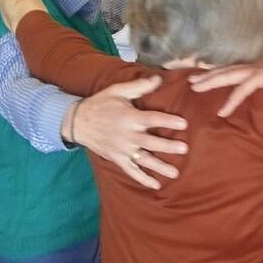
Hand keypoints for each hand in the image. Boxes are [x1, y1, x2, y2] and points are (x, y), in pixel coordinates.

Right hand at [68, 76, 188, 189]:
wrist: (78, 122)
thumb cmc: (101, 104)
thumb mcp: (118, 91)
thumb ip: (139, 86)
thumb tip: (159, 77)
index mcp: (129, 118)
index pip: (152, 119)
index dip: (168, 121)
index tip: (184, 124)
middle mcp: (127, 135)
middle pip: (151, 142)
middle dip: (168, 146)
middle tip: (184, 149)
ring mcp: (122, 150)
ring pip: (144, 160)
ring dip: (160, 167)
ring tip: (175, 173)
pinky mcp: (117, 159)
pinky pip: (131, 171)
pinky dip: (142, 179)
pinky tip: (155, 185)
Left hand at [189, 53, 262, 116]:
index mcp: (258, 67)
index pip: (233, 68)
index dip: (218, 72)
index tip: (204, 75)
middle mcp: (254, 66)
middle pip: (225, 70)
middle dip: (207, 75)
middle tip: (190, 80)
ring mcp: (257, 70)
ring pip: (228, 76)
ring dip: (211, 81)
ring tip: (195, 87)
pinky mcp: (261, 76)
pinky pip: (242, 91)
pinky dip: (231, 101)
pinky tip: (222, 112)